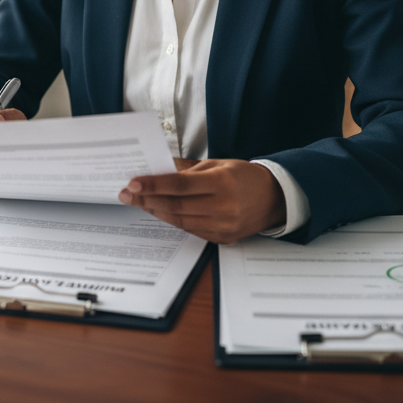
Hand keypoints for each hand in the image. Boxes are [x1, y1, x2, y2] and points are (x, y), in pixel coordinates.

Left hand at [118, 159, 285, 243]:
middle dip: (147, 200)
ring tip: (138, 202)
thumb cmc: (245, 176)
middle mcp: (223, 207)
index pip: (180, 185)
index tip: (133, 183)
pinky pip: (190, 230)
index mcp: (222, 183)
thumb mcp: (218, 163)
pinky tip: (159, 211)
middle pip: (176, 205)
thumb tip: (158, 167)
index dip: (154, 185)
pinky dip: (172, 221)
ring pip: (180, 221)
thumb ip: (187, 168)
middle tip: (127, 194)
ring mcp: (223, 226)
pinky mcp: (222, 239)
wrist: (275, 198)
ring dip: (156, 211)